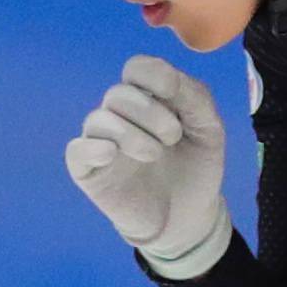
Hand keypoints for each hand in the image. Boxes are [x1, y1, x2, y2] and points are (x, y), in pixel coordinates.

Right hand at [62, 56, 234, 276]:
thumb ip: (196, 98)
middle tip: (173, 136)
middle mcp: (121, 115)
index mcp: (149, 100)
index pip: (137, 69)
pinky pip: (77, 150)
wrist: (189, 217)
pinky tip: (112, 153)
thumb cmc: (196, 168)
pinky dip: (93, 147)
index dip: (152, 74)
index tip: (172, 91)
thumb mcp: (208, 131)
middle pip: (119, 94)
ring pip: (100, 119)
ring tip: (155, 155)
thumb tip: (168, 77)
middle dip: (149, 111)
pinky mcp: (88, 170)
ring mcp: (101, 141)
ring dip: (131, 133)